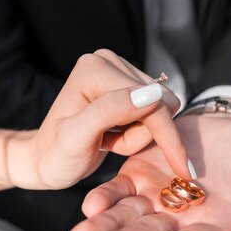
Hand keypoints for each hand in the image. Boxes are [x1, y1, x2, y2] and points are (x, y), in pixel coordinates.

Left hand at [8, 49, 194, 189]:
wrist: (45, 159)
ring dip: (140, 135)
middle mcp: (108, 61)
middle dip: (143, 134)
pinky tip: (113, 135)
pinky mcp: (126, 83)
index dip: (167, 136)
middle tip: (111, 145)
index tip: (185, 169)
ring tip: (109, 141)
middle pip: (160, 102)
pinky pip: (156, 110)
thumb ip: (110, 112)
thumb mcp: (77, 138)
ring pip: (162, 108)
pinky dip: (139, 132)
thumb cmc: (56, 155)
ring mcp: (118, 70)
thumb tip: (152, 94)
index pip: (150, 101)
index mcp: (94, 69)